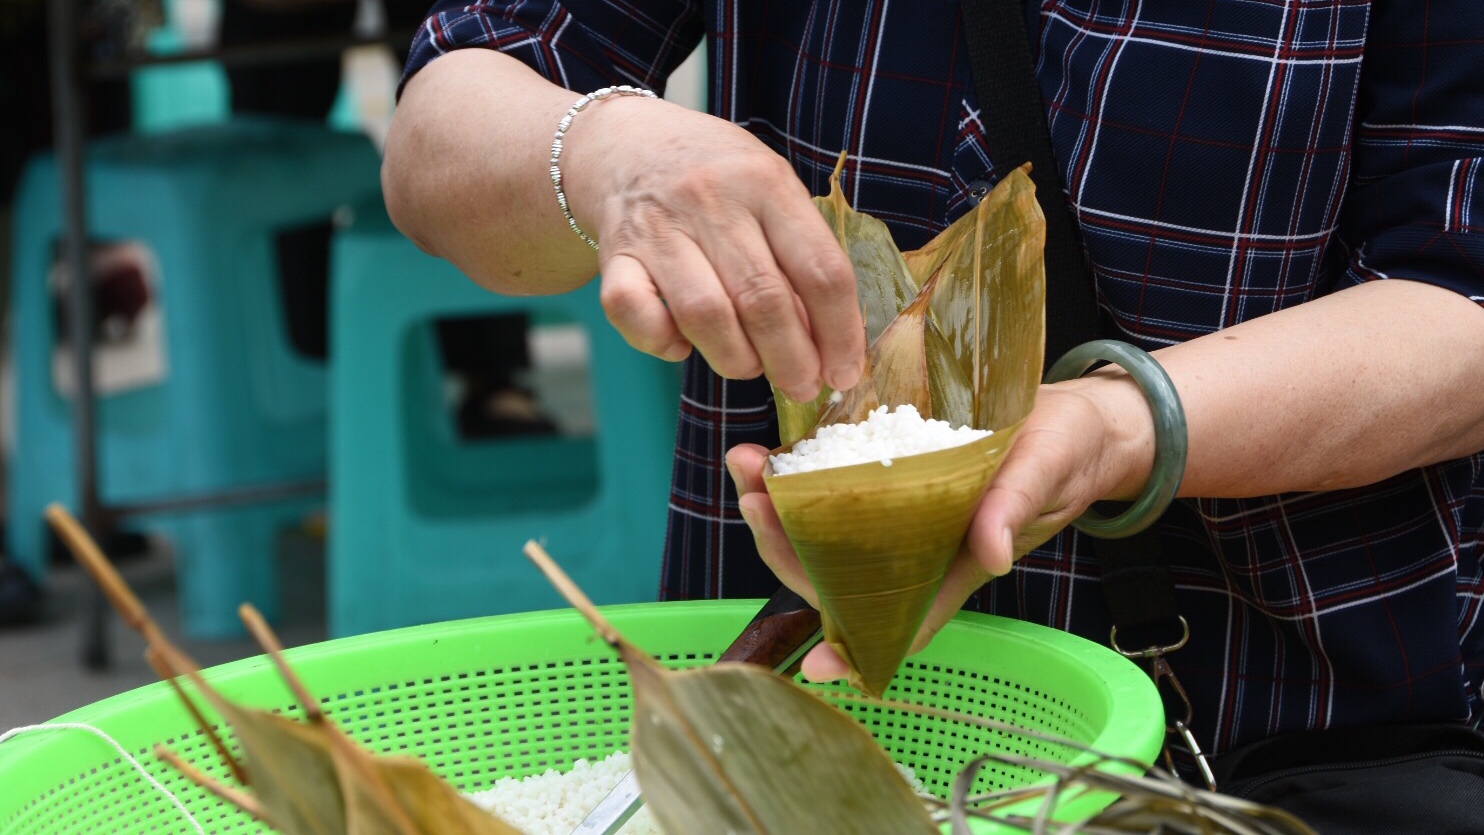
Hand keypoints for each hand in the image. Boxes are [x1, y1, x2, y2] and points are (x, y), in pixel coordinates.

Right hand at [561, 97, 864, 400]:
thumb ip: (800, 255)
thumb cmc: (719, 179)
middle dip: (792, 361)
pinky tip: (682, 344)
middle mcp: (711, 200)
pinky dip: (663, 345)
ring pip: (705, 316)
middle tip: (803, 386)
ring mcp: (658, 228)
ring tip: (750, 366)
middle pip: (763, 300)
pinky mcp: (615, 255)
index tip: (844, 371)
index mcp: (767, 183)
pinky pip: (636, 315)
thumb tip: (829, 344)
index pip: (820, 270)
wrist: (630, 146)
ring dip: (736, 360)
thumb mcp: (772, 191)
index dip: (840, 333)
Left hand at [727, 378, 1153, 680]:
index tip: (814, 664)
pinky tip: (774, 446)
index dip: (853, 646)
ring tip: (747, 464)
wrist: (1073, 419)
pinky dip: (801, 472)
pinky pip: (837, 488)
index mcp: (950, 566)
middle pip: (838, 573)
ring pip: (826, 531)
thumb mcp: (1047, 473)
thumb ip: (1015, 509)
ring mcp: (899, 517)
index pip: (895, 620)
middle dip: (785, 545)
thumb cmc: (1065, 454)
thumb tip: (990, 554)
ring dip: (780, 506)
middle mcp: (914, 550)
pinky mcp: (891, 478)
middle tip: (752, 498)